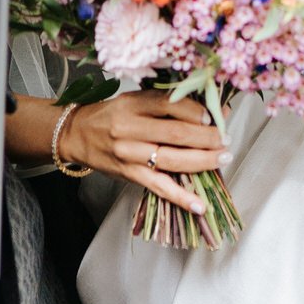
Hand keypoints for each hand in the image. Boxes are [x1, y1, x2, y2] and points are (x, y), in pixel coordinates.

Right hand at [60, 91, 230, 215]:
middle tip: (227, 138)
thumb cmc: (111, 114)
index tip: (218, 113)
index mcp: (133, 104)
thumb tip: (204, 107)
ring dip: (202, 161)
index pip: (170, 105)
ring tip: (223, 158)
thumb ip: (162, 102)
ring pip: (171, 160)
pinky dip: (180, 197)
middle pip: (176, 133)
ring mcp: (129, 154)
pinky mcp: (129, 175)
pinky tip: (199, 204)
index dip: (197, 110)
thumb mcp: (133, 98)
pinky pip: (158, 187)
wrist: (77, 135)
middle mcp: (130, 128)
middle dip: (207, 136)